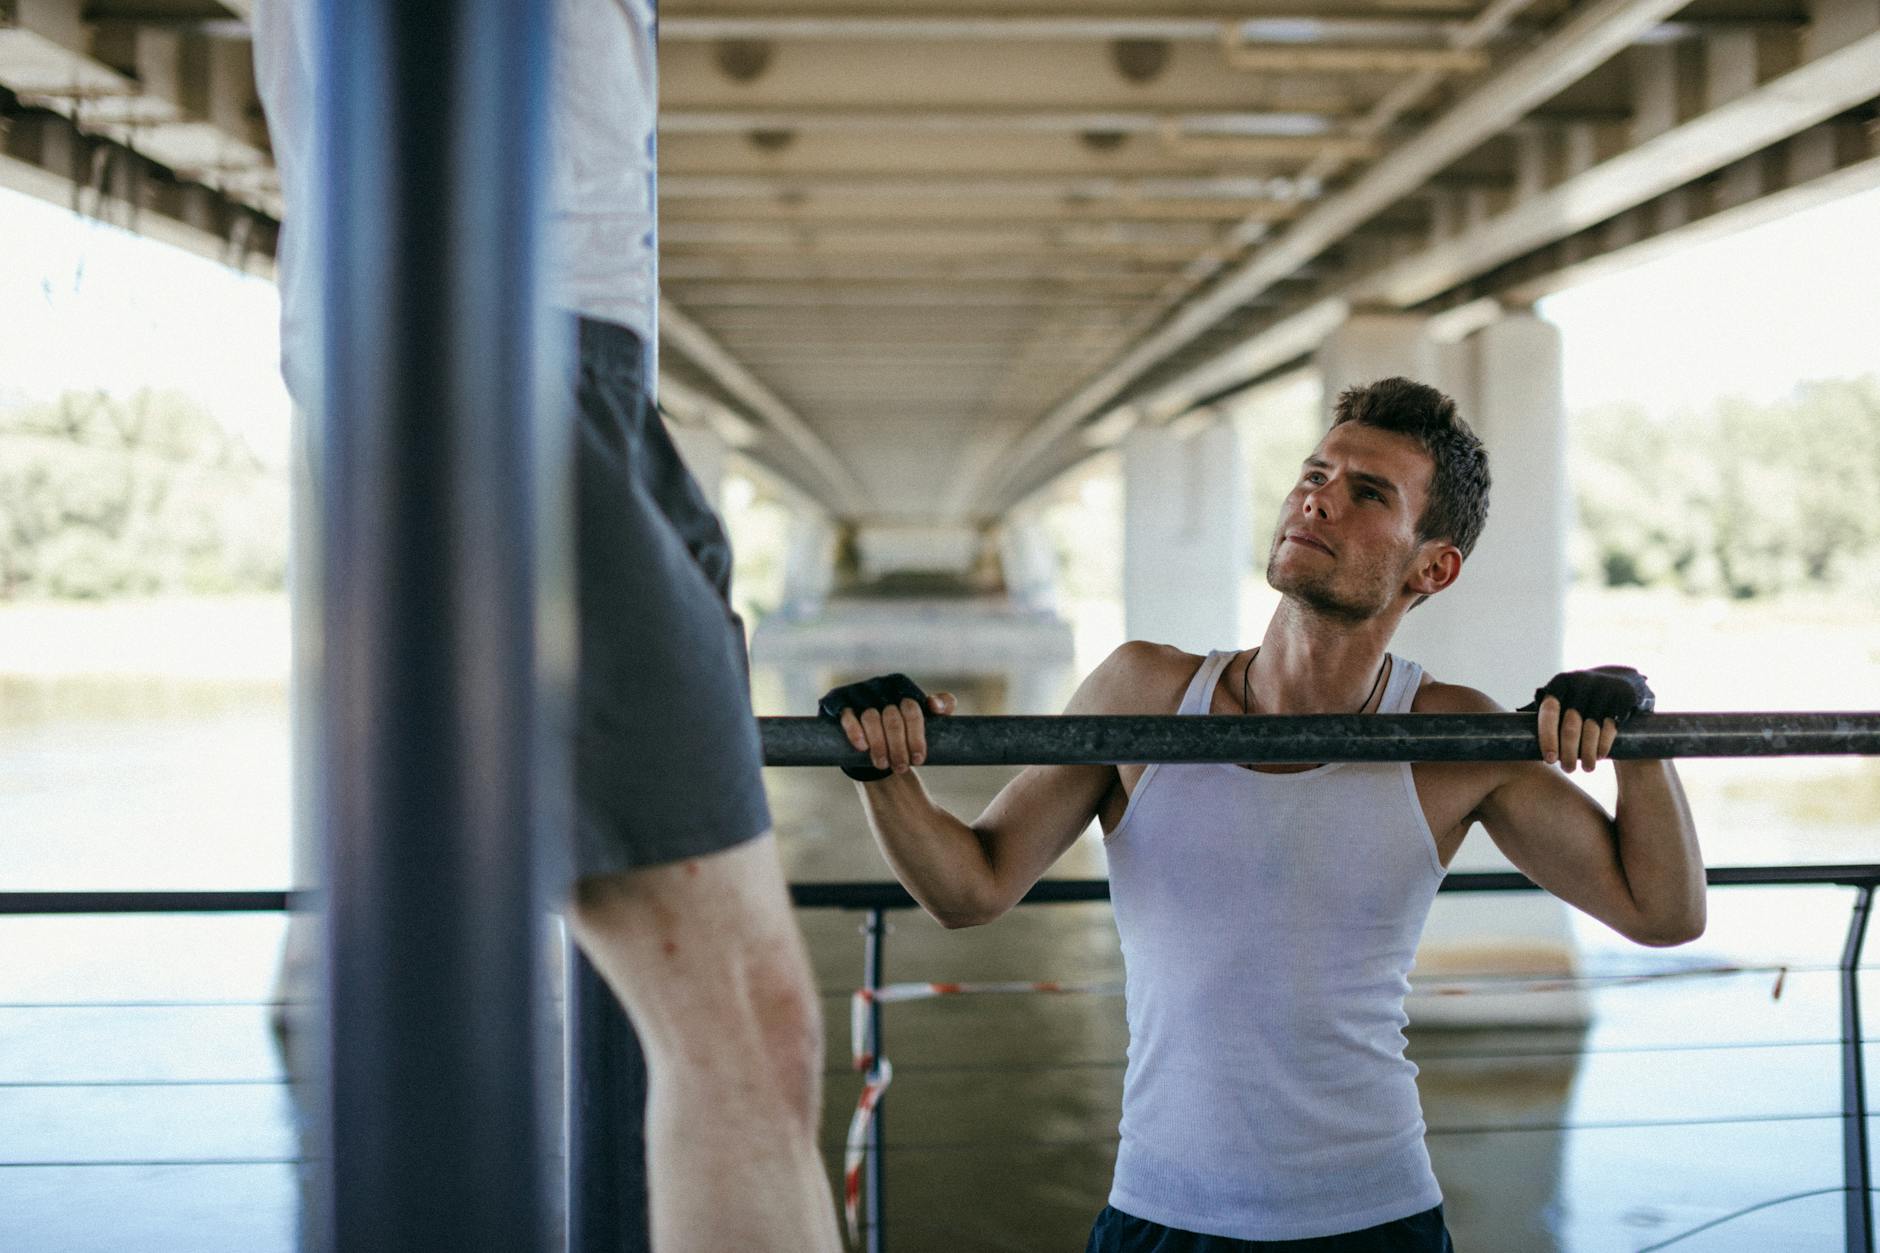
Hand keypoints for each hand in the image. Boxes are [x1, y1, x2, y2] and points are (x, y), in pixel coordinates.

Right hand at [817, 673, 956, 781]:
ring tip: (883, 765)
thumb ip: (942, 706)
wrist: (871, 741)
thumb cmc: (902, 729)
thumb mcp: (925, 716)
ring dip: (879, 745)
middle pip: (892, 717)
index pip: (912, 709)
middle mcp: (879, 685)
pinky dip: (855, 732)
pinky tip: (862, 747)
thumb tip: (937, 706)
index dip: (916, 737)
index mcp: (901, 685)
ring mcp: (858, 692)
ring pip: (871, 717)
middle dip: (898, 747)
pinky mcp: (839, 702)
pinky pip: (847, 715)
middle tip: (902, 768)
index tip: (919, 759)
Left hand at [1519, 665, 1654, 773]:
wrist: (1619, 678)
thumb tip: (1511, 734)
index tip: (1549, 760)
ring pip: (1591, 730)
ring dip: (1587, 754)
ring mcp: (1603, 690)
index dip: (1547, 738)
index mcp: (1560, 683)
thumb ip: (1543, 711)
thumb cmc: (1579, 695)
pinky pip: (1610, 728)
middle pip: (1570, 726)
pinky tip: (1600, 756)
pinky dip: (1603, 745)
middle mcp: (1580, 684)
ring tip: (1586, 768)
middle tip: (1568, 769)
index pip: (1548, 712)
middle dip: (1568, 753)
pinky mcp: (1621, 698)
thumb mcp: (1562, 695)